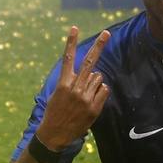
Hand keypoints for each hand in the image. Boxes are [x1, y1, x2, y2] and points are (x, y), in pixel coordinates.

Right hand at [35, 27, 110, 150]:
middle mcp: (75, 88)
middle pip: (89, 62)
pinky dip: (100, 92)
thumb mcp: (58, 94)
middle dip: (99, 46)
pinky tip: (91, 101)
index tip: (74, 28)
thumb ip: (74, 82)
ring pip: (98, 78)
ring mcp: (85, 97)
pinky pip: (104, 90)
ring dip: (94, 82)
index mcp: (63, 83)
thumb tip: (95, 74)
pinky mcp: (94, 107)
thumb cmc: (56, 112)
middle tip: (106, 33)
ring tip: (84, 95)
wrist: (56, 134)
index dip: (71, 42)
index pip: (68, 58)